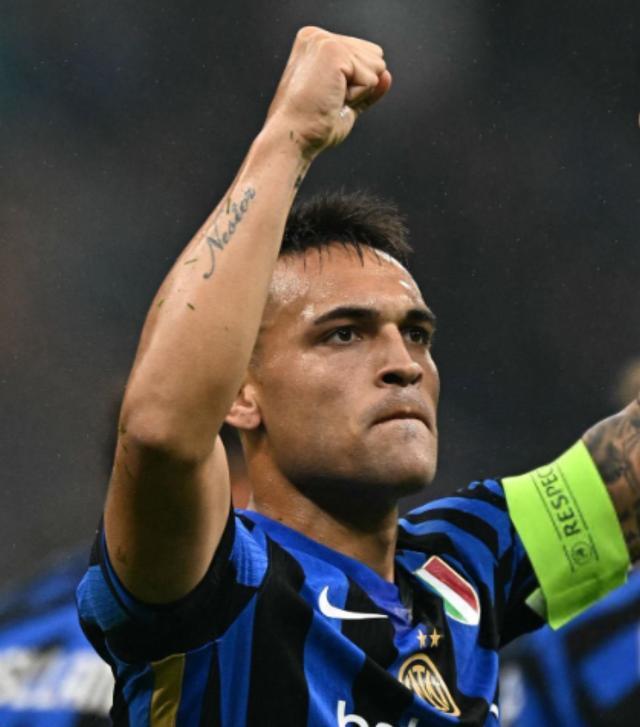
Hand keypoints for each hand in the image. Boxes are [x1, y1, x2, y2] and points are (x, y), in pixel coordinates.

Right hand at [265, 27, 390, 158]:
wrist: (293, 137)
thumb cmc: (311, 127)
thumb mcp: (345, 104)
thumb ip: (364, 87)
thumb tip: (386, 75)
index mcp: (316, 45)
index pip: (363, 55)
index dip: (355, 87)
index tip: (327, 98)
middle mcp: (318, 36)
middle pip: (374, 57)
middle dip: (359, 87)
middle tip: (329, 101)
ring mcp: (325, 41)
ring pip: (375, 67)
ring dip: (358, 93)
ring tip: (329, 100)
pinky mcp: (334, 52)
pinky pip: (370, 79)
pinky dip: (357, 97)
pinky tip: (331, 100)